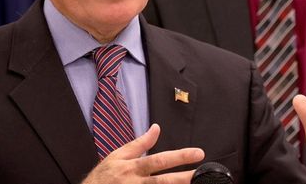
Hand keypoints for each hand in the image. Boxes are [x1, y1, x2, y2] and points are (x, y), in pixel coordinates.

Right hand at [82, 123, 204, 183]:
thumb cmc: (103, 176)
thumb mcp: (118, 156)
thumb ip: (140, 143)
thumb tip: (156, 128)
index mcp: (132, 167)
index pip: (160, 160)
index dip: (180, 157)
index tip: (198, 153)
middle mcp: (135, 183)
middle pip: (164, 181)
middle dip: (184, 178)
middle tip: (202, 175)